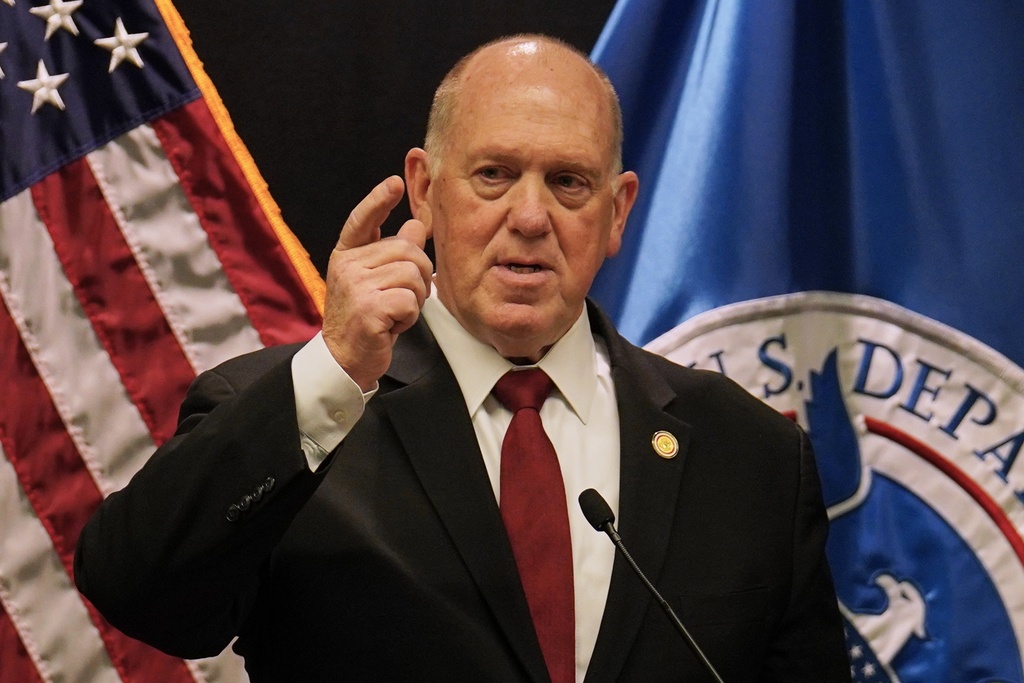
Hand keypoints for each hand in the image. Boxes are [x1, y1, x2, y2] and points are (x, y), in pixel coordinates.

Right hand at [321, 176, 432, 390]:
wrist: (344, 360)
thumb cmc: (364, 320)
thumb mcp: (375, 282)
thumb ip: (392, 253)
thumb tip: (416, 224)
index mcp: (346, 256)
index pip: (361, 220)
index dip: (378, 200)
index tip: (395, 183)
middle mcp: (347, 266)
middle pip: (408, 250)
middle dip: (419, 275)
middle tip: (405, 299)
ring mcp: (355, 286)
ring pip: (412, 274)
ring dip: (416, 298)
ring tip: (396, 313)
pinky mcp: (368, 308)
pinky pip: (410, 300)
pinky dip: (410, 316)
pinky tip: (393, 325)